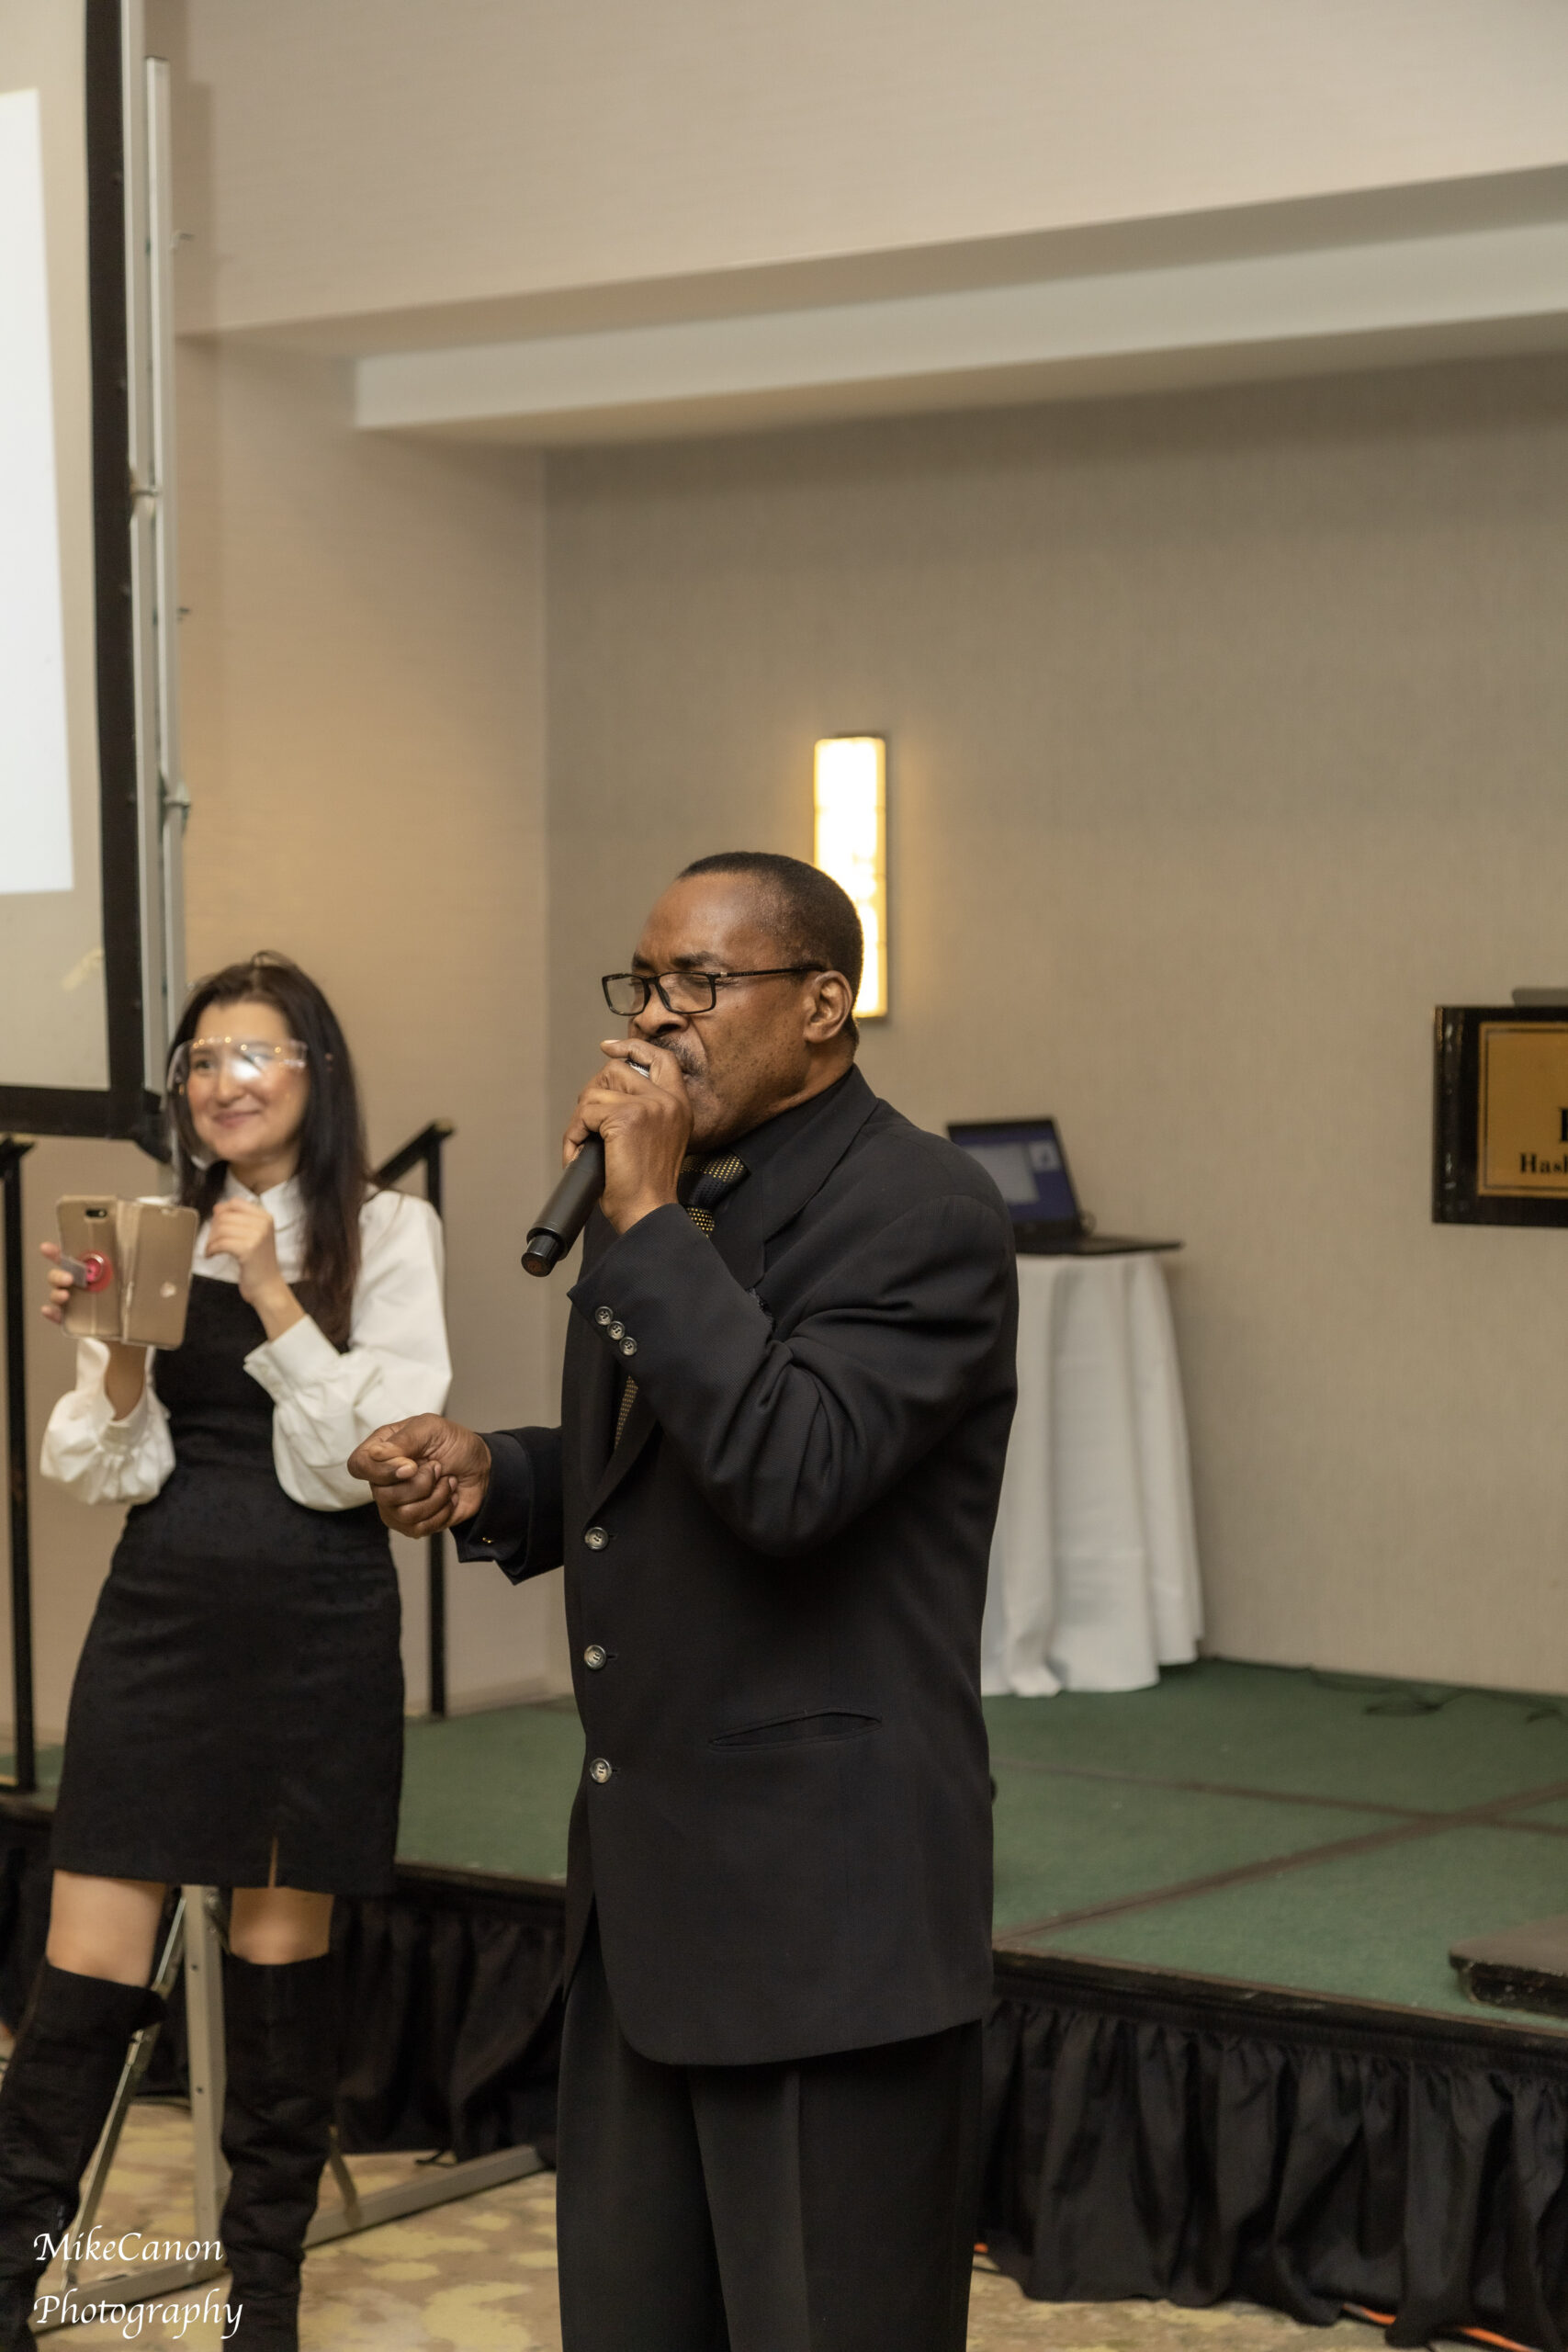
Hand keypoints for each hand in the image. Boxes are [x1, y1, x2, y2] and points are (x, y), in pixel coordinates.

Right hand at [40, 1243, 147, 1415]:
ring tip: (65, 1295)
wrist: (134, 1341)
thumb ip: (149, 1275)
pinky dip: (52, 1314)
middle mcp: (82, 1286)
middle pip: (60, 1274)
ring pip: (57, 1293)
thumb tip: (171, 1263)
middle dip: (59, 1273)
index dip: (57, 1252)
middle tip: (70, 1278)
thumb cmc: (136, 1309)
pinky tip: (50, 1311)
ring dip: (56, 1292)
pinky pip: (58, 1317)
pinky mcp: (74, 1322)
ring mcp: (76, 1304)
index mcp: (96, 1273)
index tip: (46, 1248)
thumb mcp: (142, 1290)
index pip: (73, 1258)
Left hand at [206, 1200, 301, 1339]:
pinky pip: (220, 1243)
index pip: (235, 1203)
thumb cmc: (257, 1263)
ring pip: (221, 1229)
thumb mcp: (253, 1236)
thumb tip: (217, 1207)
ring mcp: (257, 1236)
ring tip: (211, 1250)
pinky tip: (211, 1255)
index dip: (221, 1212)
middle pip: (225, 1216)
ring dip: (210, 1240)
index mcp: (265, 1217)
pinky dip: (211, 1249)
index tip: (216, 1226)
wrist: (267, 1287)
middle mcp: (263, 1224)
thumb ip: (238, 1220)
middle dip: (212, 1229)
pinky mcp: (248, 1249)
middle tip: (212, 1242)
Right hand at [349, 1416, 491, 1536]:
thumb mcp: (431, 1428)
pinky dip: (443, 1510)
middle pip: (383, 1495)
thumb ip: (403, 1439)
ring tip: (445, 1480)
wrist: (482, 1468)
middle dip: (422, 1482)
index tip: (411, 1466)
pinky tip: (447, 1496)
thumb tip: (376, 1454)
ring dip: (436, 1496)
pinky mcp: (411, 1524)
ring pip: (404, 1514)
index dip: (382, 1471)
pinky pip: (420, 1528)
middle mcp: (383, 1480)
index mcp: (381, 1451)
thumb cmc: (454, 1444)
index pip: (358, 1465)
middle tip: (437, 1467)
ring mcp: (395, 1505)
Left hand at [564, 1038, 692, 1232]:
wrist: (648, 1212)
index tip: (609, 1047)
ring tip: (582, 1147)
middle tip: (587, 1124)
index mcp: (679, 1106)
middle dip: (593, 1092)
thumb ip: (644, 1112)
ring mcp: (648, 1106)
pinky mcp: (626, 1117)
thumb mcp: (656, 1141)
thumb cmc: (646, 1187)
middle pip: (617, 1069)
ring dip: (580, 1120)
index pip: (661, 1059)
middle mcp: (668, 1101)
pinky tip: (579, 1155)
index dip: (633, 1047)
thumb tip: (606, 1090)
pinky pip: (584, 1113)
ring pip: (595, 1092)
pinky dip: (573, 1135)